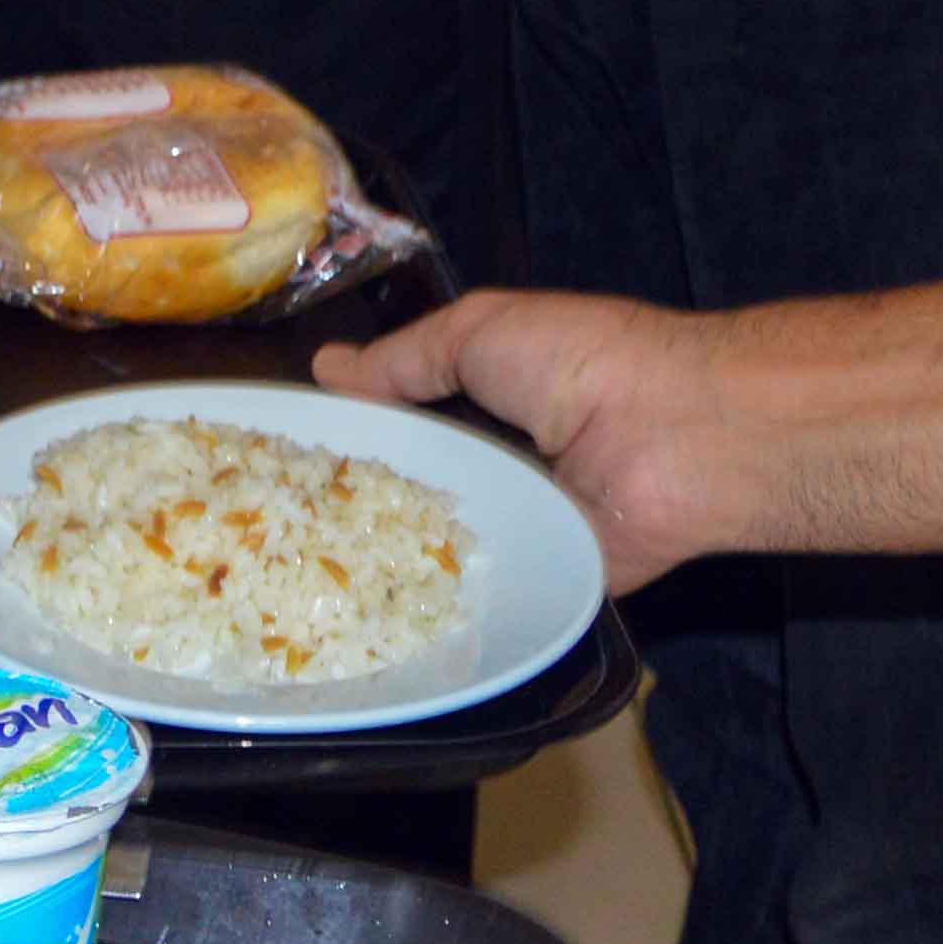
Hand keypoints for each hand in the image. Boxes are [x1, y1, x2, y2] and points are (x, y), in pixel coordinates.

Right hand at [316, 289, 756, 591]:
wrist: (678, 437)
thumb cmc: (582, 364)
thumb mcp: (479, 331)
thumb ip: (404, 358)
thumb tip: (326, 370)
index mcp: (484, 396)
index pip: (400, 417)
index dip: (345, 430)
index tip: (274, 447)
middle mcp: (496, 462)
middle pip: (408, 484)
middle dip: (348, 495)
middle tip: (264, 514)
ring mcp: (517, 525)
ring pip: (433, 542)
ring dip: (380, 550)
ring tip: (297, 565)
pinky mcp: (541, 581)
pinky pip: (480, 593)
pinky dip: (435, 599)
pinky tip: (363, 612)